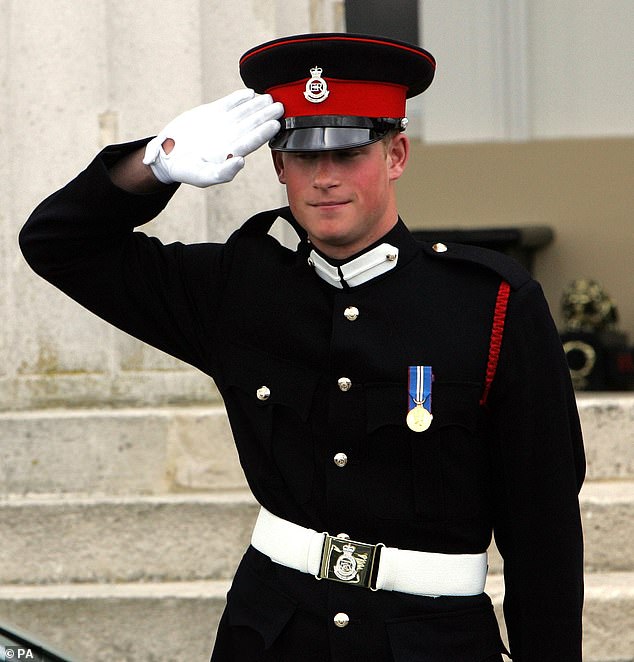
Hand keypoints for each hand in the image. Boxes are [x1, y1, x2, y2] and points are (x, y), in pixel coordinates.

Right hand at [143, 89, 282, 186]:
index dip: (263, 133)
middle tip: (280, 106)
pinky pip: (229, 103)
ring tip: (269, 98)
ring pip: (244, 112)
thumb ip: (222, 172)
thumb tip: (240, 161)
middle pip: (252, 125)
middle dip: (266, 115)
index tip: (275, 124)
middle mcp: (230, 138)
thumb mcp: (202, 176)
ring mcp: (223, 124)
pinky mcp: (212, 113)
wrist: (167, 156)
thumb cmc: (186, 170)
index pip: (251, 142)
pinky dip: (239, 98)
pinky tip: (250, 93)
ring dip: (257, 105)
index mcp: (230, 154)